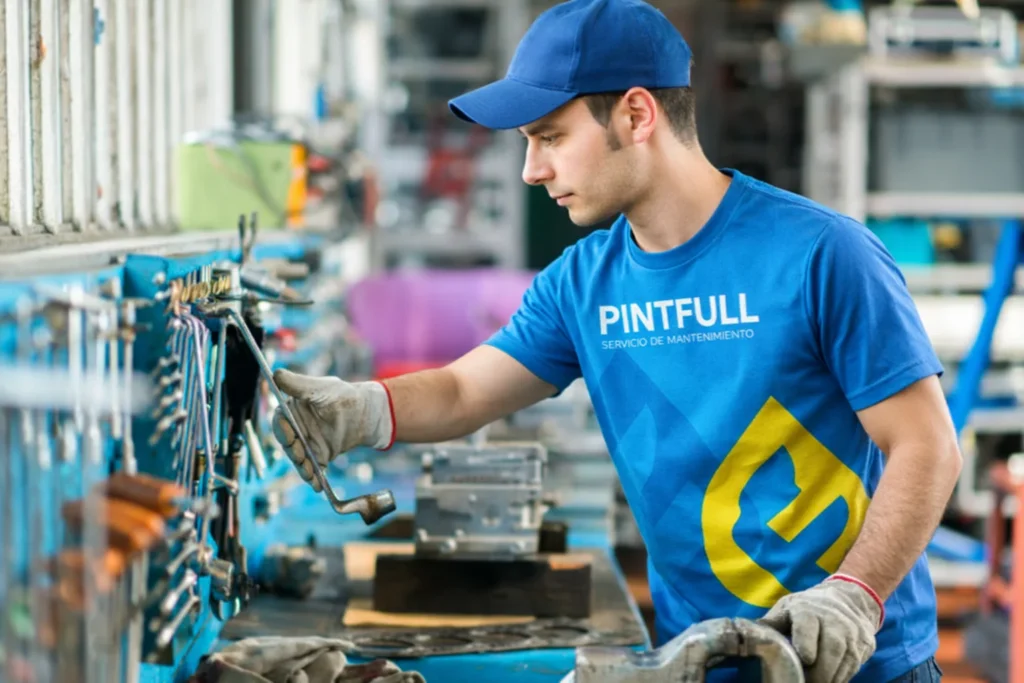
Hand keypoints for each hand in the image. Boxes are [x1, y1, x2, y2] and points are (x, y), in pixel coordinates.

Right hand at [271, 369, 393, 491]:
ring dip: (302, 467)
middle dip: (292, 451)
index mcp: (293, 411)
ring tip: (309, 474)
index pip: (280, 421)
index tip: (288, 434)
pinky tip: (317, 485)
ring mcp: (308, 444)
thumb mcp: (320, 388)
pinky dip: (314, 477)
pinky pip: (314, 469)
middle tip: (300, 455)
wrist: (365, 412)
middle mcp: (297, 429)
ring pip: (299, 458)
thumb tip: (276, 373)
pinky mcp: (320, 456)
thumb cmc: (342, 395)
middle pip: (288, 443)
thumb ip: (298, 385)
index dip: (282, 428)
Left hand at [758, 574, 883, 682]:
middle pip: (831, 648)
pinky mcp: (864, 645)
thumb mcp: (787, 608)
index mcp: (808, 609)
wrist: (847, 599)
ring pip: (845, 660)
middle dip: (819, 672)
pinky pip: (853, 667)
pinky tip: (829, 682)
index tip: (804, 658)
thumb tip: (747, 636)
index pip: (808, 624)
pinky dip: (841, 679)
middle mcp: (833, 620)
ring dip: (830, 678)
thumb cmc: (808, 607)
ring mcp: (851, 633)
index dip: (806, 641)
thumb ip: (771, 624)